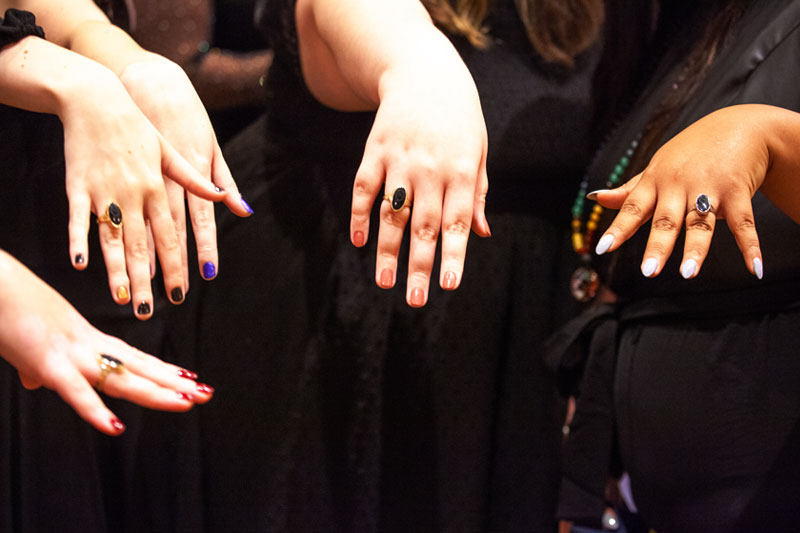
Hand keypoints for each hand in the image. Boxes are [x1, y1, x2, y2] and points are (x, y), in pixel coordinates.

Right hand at [0, 250, 212, 435]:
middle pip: (138, 367)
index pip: (132, 357)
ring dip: (155, 392)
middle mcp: (86, 344)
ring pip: (121, 377)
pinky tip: (114, 427)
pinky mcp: (47, 362)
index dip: (161, 370)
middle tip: (206, 392)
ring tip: (186, 402)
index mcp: (84, 339)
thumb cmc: (7, 309)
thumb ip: (37, 366)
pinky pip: (75, 391)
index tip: (188, 378)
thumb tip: (36, 382)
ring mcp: (71, 352)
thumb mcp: (28, 344)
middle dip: (172, 383)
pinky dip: (94, 410)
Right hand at [60, 67, 227, 318]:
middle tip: (150, 310)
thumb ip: (200, 181)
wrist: (98, 98)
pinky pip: (78, 218)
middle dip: (149, 279)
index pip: (174, 235)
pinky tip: (80, 264)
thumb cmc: (142, 125)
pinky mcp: (78, 185)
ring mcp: (106, 190)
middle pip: (144, 244)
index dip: (179, 264)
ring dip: (118, 269)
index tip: (184, 291)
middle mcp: (135, 193)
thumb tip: (232, 203)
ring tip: (123, 298)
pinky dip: (79, 240)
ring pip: (113, 238)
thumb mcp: (176, 149)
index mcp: (161, 187)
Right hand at [349, 63, 490, 306]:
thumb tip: (481, 235)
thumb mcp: (478, 152)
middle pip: (423, 225)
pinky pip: (363, 188)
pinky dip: (359, 215)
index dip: (453, 255)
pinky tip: (359, 241)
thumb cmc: (459, 120)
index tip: (449, 285)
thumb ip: (478, 194)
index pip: (457, 222)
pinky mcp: (374, 151)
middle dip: (420, 266)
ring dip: (387, 250)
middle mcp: (430, 169)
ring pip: (391, 213)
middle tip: (415, 299)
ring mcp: (399, 160)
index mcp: (461, 171)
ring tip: (384, 282)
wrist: (425, 73)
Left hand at [591, 105, 774, 279]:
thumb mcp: (657, 167)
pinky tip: (753, 268)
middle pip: (666, 220)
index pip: (632, 208)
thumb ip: (629, 190)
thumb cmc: (690, 152)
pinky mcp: (737, 190)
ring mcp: (709, 188)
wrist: (739, 125)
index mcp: (655, 181)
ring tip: (688, 273)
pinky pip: (743, 222)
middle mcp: (679, 185)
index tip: (602, 249)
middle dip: (657, 246)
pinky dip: (750, 246)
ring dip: (696, 249)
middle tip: (648, 272)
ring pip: (701, 223)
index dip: (617, 229)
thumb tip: (597, 199)